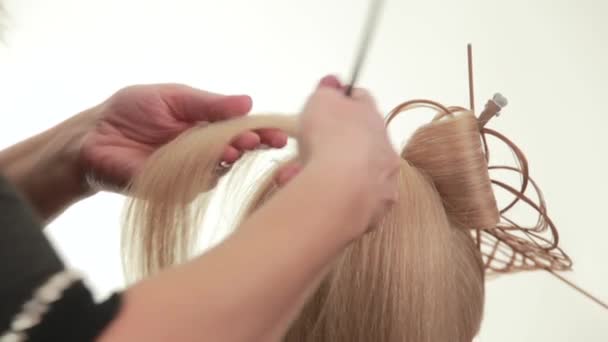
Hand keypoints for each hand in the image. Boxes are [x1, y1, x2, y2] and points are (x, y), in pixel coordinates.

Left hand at [80, 84, 287, 190]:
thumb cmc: (131, 111)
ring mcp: (192, 173)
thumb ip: (209, 104)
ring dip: (229, 159)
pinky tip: (208, 165)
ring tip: (232, 149)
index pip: (242, 130)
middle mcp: (205, 152)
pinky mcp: (175, 192)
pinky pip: (197, 186)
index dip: (261, 132)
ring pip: (221, 170)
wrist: (93, 137)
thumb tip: (247, 102)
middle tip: (260, 140)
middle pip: (238, 151)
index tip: (278, 133)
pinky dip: (205, 176)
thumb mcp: (173, 98)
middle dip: (251, 145)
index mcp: (208, 127)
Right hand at [276, 76, 399, 231]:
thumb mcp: (321, 100)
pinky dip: (331, 198)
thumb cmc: (329, 138)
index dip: (342, 103)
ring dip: (326, 174)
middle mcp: (386, 151)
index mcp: (375, 119)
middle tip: (304, 151)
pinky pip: (349, 201)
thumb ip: (327, 91)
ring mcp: (383, 184)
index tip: (323, 108)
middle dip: (329, 147)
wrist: (340, 189)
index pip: (362, 102)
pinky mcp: (374, 213)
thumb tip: (333, 83)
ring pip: (352, 176)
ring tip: (297, 178)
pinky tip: (312, 198)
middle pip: (356, 144)